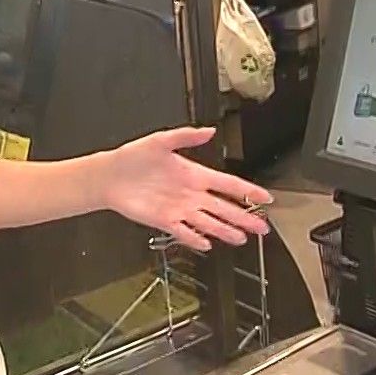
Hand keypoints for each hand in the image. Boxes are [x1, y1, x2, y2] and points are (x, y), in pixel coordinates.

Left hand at [100, 127, 272, 250]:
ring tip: (241, 239)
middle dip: (245, 218)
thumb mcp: (161, 140)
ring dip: (225, 231)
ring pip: (209, 222)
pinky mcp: (164, 221)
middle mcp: (191, 194)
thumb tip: (209, 130)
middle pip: (224, 208)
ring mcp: (179, 209)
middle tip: (262, 227)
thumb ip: (186, 136)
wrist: (110, 175)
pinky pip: (184, 232)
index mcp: (195, 174)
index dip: (247, 191)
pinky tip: (207, 244)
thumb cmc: (133, 157)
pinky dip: (196, 238)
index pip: (228, 184)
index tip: (265, 198)